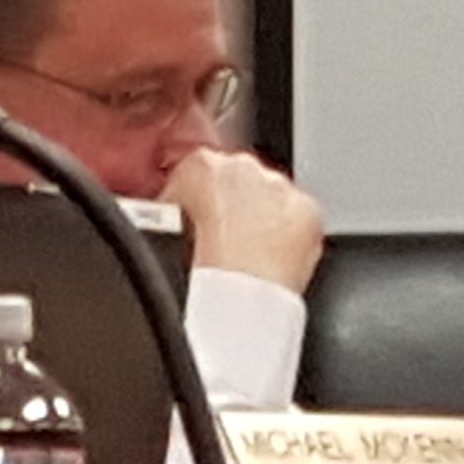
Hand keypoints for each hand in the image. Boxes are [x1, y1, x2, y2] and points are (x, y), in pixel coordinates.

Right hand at [160, 148, 324, 292]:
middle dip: (229, 206)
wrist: (233, 298)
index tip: (187, 224)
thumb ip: (168, 214)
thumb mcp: (156, 235)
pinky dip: (285, 235)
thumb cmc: (192, 272)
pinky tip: (267, 262)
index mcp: (199, 165)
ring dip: (258, 220)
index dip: (188, 202)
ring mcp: (280, 187)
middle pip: (235, 179)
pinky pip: (294, 218)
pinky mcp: (308, 212)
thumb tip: (169, 221)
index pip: (192, 172)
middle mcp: (243, 167)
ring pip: (268, 197)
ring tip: (242, 257)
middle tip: (217, 243)